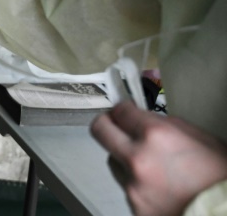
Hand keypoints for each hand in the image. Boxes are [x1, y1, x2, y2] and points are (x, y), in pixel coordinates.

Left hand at [91, 101, 226, 215]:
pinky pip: (127, 186)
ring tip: (152, 167)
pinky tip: (159, 187)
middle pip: (100, 130)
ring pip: (114, 161)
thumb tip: (143, 117)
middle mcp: (138, 159)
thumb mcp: (202, 139)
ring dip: (126, 158)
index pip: (120, 111)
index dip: (122, 109)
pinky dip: (138, 183)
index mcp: (156, 136)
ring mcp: (133, 185)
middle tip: (116, 126)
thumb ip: (167, 125)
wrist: (223, 214)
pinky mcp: (134, 207)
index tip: (124, 111)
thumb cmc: (220, 179)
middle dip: (107, 124)